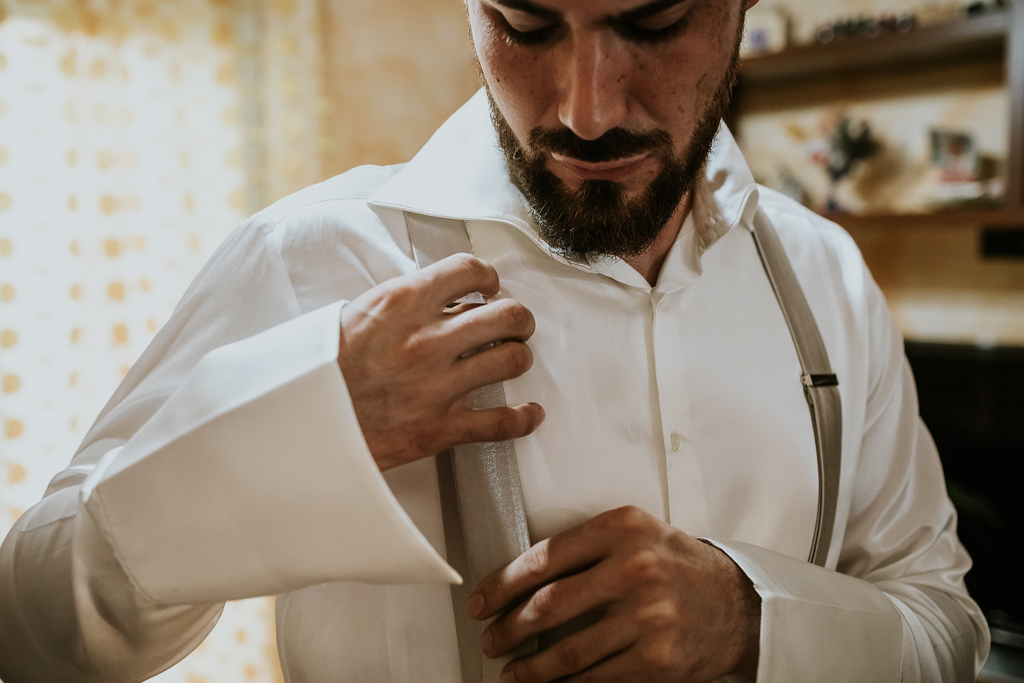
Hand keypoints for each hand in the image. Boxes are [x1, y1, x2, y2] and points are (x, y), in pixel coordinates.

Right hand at [338, 254, 544, 470]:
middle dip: (518, 317)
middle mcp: (426, 341)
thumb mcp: (357, 313)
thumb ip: (405, 302)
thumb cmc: (322, 367)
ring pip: (512, 360)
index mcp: (401, 303)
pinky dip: (523, 418)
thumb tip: (444, 297)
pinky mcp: (439, 428)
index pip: (470, 270)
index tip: (489, 286)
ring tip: (512, 357)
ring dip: (518, 356)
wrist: (299, 422)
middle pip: (507, 315)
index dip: (489, 276)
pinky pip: (501, 423)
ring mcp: (436, 386)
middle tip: (514, 322)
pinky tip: (529, 412)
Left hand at [468, 506, 760, 682]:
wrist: (740, 604)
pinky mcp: (658, 660)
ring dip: (530, 667)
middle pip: (549, 605)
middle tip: (490, 638)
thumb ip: (588, 546)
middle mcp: (635, 568)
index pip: (544, 557)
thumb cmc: (680, 565)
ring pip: (568, 651)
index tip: (482, 599)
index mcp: (622, 528)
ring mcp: (649, 617)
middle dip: (509, 627)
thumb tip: (522, 578)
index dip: (503, 582)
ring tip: (510, 671)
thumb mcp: (638, 533)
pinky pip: (597, 679)